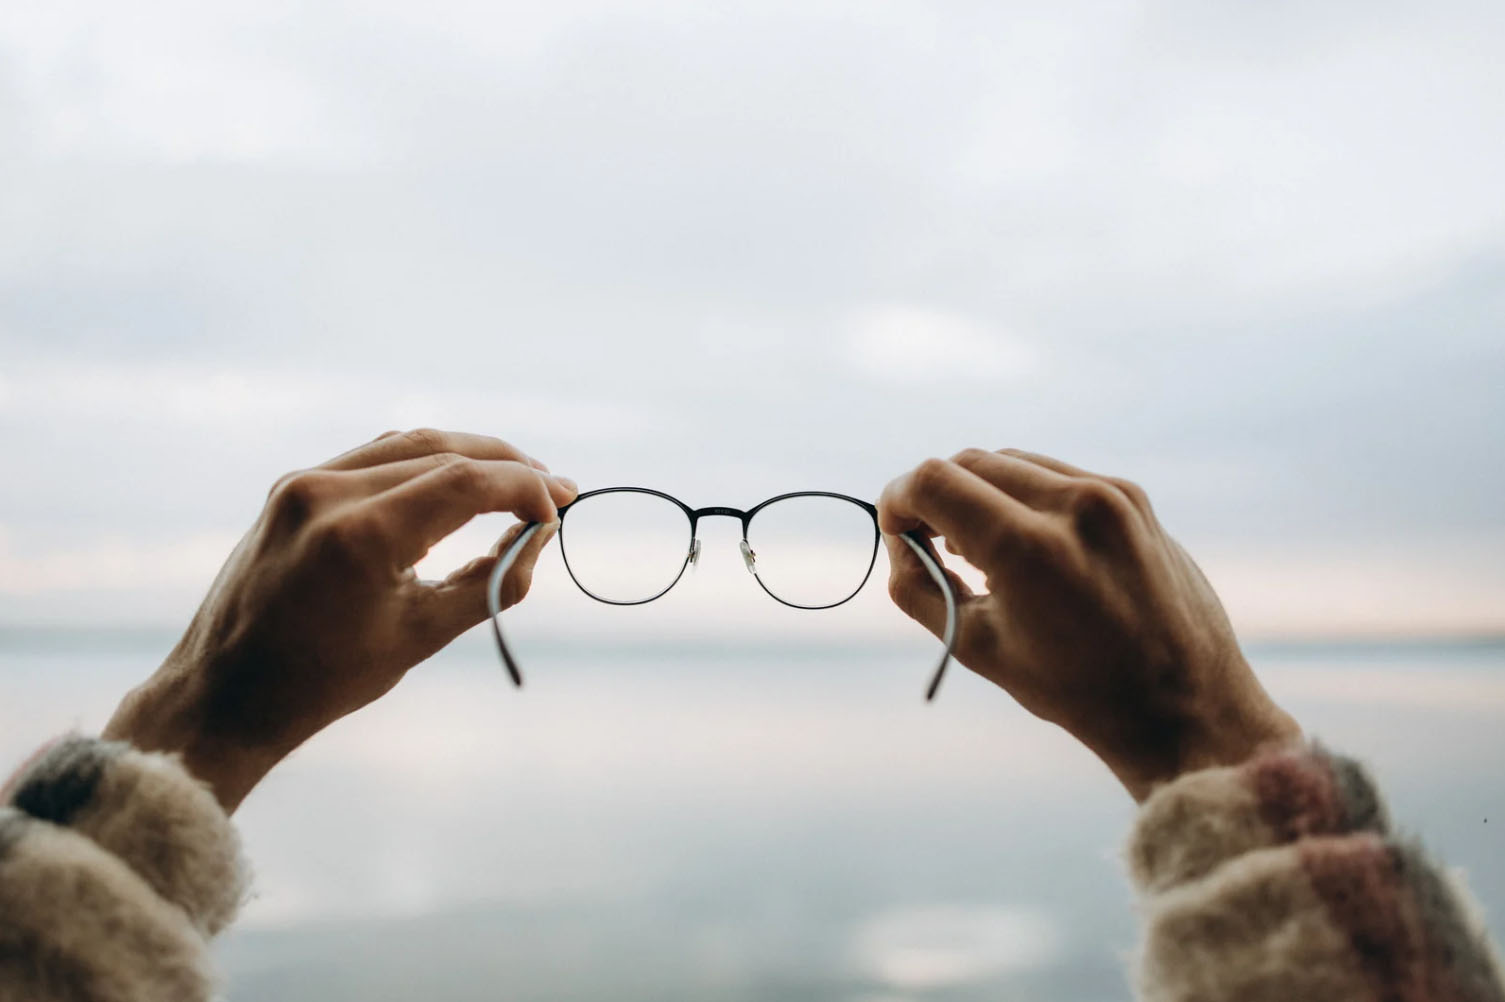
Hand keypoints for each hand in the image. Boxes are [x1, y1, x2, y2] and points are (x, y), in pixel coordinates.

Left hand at [104, 429, 576, 810]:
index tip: (561, 507)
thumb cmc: (325, 680)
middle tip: (554, 490)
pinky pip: (376, 455)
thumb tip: (540, 537)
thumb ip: (493, 581)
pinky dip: (426, 460)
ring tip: (518, 481)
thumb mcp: (422, 635)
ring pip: (411, 442)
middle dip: (508, 467)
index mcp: (359, 536)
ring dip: (471, 455)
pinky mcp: (293, 485)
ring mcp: (304, 482)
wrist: (224, 693)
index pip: (467, 481)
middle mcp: (326, 492)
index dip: (526, 488)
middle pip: (444, 449)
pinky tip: (460, 480)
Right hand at [879, 448, 1297, 799]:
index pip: (933, 481)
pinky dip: (1022, 497)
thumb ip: (918, 587)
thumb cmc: (1076, 689)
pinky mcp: (1133, 496)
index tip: (895, 530)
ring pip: (1010, 462)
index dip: (898, 500)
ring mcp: (1110, 494)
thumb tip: (899, 543)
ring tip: (976, 548)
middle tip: (928, 542)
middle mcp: (1073, 505)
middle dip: (936, 496)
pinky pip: (1054, 474)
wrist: (1186, 705)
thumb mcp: (976, 647)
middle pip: (968, 462)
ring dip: (979, 493)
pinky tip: (1024, 544)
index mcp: (1029, 547)